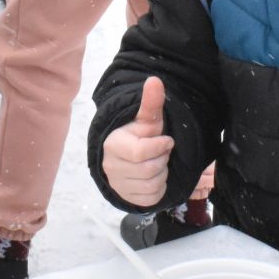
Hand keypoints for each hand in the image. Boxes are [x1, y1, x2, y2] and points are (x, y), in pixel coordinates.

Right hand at [102, 77, 172, 206]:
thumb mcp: (146, 119)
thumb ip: (151, 102)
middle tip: (161, 152)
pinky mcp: (127, 198)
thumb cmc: (137, 135)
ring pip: (151, 184)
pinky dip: (159, 187)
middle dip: (161, 159)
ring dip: (162, 173)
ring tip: (157, 162)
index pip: (140, 152)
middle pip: (149, 169)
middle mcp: (111, 167)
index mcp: (113, 146)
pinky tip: (155, 176)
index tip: (166, 140)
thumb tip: (154, 80)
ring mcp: (118, 185)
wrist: (125, 156)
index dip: (160, 146)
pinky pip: (151, 197)